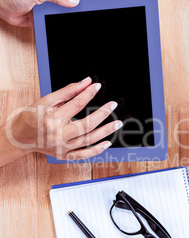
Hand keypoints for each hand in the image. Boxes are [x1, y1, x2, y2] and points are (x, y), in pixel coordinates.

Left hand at [0, 0, 79, 26]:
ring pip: (64, 20)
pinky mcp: (45, 20)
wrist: (4, 8)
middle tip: (82, 25)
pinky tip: (60, 32)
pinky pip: (55, 26)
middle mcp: (55, 1)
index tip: (87, 13)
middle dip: (76, 17)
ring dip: (66, 24)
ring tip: (70, 28)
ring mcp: (50, 11)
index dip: (82, 5)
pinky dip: (57, 29)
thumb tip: (73, 2)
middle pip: (71, 10)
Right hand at [2, 77, 122, 163]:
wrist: (21, 135)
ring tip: (117, 123)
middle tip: (113, 105)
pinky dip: (97, 150)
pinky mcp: (63, 156)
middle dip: (102, 114)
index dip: (88, 94)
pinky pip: (83, 155)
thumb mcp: (47, 100)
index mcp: (52, 119)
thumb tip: (87, 82)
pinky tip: (107, 142)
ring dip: (105, 132)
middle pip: (86, 125)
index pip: (75, 105)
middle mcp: (57, 136)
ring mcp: (61, 148)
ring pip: (88, 141)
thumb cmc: (33, 116)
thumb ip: (68, 91)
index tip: (98, 86)